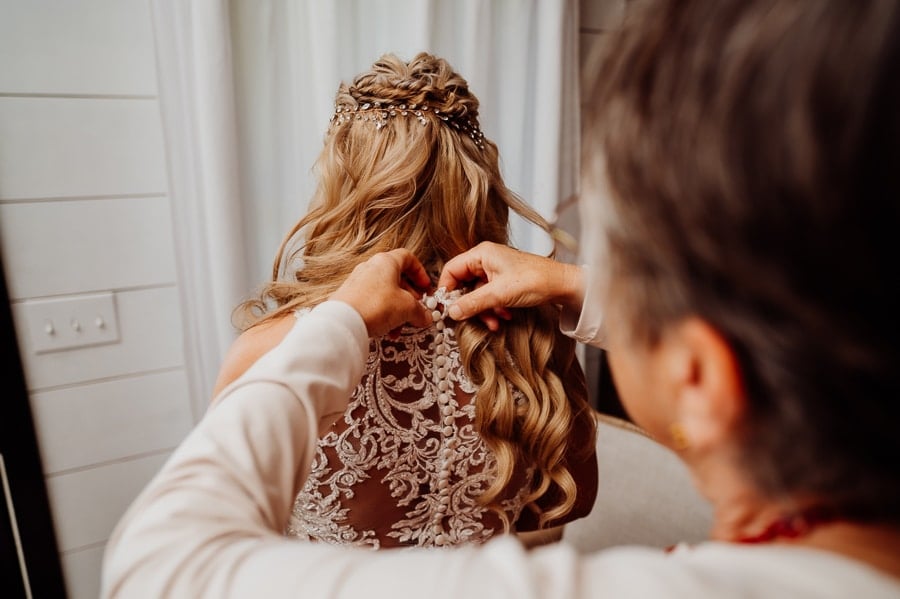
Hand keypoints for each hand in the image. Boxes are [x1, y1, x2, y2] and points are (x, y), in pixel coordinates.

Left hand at [331, 249, 432, 336]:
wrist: (344, 322)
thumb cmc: (374, 306)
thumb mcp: (408, 308)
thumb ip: (420, 311)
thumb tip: (425, 316)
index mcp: (385, 262)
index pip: (407, 258)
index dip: (420, 272)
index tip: (425, 287)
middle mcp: (370, 268)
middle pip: (397, 279)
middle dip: (410, 297)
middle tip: (416, 309)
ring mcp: (358, 283)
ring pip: (385, 293)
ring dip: (397, 310)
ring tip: (402, 325)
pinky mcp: (350, 298)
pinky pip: (372, 303)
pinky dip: (383, 314)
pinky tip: (387, 330)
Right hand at [438, 241, 584, 330]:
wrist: (562, 285)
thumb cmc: (536, 280)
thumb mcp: (499, 294)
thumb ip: (472, 303)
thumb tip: (451, 312)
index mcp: (482, 254)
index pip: (451, 270)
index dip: (447, 289)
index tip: (446, 308)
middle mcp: (486, 260)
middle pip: (464, 284)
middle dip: (470, 305)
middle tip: (472, 319)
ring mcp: (495, 271)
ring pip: (477, 294)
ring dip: (484, 310)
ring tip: (494, 322)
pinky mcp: (504, 282)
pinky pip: (490, 297)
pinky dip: (494, 309)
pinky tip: (504, 316)